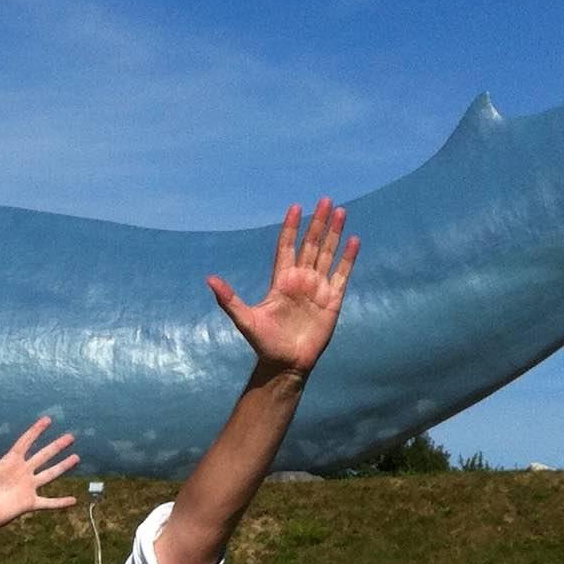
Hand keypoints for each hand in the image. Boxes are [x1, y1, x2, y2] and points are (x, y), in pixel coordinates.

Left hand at [0, 418, 78, 536]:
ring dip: (62, 467)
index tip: (47, 420)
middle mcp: (22, 472)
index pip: (26, 442)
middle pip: (43, 456)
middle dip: (56, 446)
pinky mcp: (29, 503)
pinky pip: (49, 503)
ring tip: (76, 458)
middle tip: (70, 437)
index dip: (36, 431)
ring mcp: (27, 487)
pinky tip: (73, 500)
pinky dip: (60, 502)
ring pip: (49, 474)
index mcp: (10, 461)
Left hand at [206, 201, 359, 375]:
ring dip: (333, 233)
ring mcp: (317, 288)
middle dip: (317, 222)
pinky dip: (348, 257)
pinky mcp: (332, 300)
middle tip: (324, 199)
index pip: (287, 246)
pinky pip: (341, 274)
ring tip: (340, 211)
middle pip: (310, 244)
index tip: (295, 207)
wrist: (286, 364)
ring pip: (327, 254)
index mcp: (281, 280)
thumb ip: (229, 299)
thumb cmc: (264, 343)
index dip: (291, 227)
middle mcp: (300, 280)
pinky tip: (353, 240)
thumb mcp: (245, 319)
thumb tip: (209, 280)